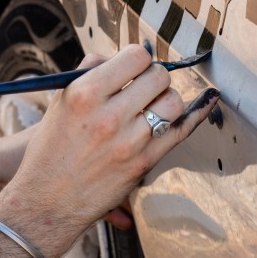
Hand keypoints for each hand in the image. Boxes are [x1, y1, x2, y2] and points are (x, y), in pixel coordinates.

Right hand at [0, 45, 219, 257]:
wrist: (46, 200)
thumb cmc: (51, 149)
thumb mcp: (60, 101)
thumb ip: (91, 72)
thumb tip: (124, 58)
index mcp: (85, 93)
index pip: (135, 56)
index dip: (139, 59)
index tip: (135, 68)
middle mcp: (109, 116)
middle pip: (158, 77)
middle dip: (154, 78)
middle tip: (145, 88)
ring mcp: (129, 141)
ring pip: (173, 101)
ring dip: (167, 99)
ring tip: (153, 107)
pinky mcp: (143, 163)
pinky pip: (181, 131)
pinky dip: (199, 113)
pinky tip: (210, 99)